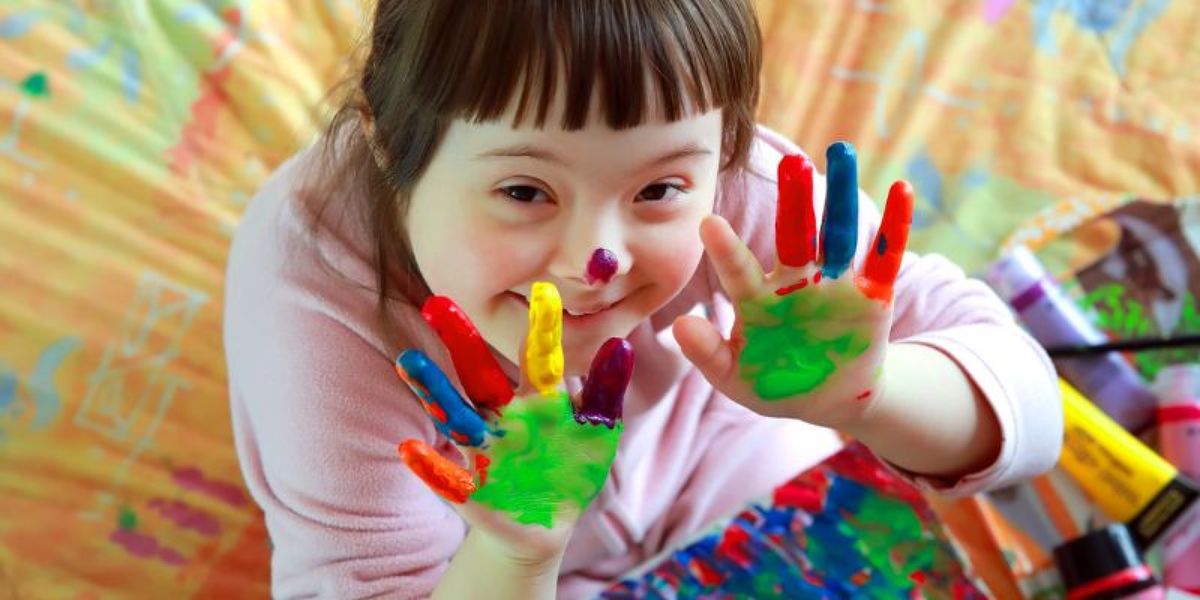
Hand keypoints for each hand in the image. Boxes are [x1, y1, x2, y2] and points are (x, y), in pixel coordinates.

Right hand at [395, 282, 632, 561]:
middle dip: (460, 341)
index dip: (541, 328)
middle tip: (436, 303)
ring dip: (433, 390)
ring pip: (456, 416)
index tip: (543, 289)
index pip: (537, 357)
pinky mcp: (472, 491)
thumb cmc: (572, 468)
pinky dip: (430, 466)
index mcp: (537, 400)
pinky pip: (447, 478)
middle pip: (480, 374)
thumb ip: (605, 390)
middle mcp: (504, 416)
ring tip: (409, 360)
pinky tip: (409, 451)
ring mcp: (485, 451)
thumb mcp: (597, 430)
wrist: (548, 524)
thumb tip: (620, 343)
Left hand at [673, 141, 913, 429]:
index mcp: (758, 299)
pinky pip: (884, 256)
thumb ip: (708, 354)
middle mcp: (796, 281)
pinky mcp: (872, 294)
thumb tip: (679, 325)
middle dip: (794, 200)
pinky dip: (895, 224)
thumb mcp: (736, 378)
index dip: (726, 250)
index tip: (707, 223)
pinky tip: (902, 189)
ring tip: (841, 152)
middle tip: (791, 163)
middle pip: (794, 234)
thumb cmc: (774, 383)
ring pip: (838, 233)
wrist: (828, 400)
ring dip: (840, 195)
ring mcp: (835, 284)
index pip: (739, 271)